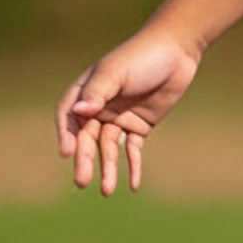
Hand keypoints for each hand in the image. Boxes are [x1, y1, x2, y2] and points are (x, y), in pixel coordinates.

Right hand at [54, 27, 201, 195]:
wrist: (177, 52)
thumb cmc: (142, 57)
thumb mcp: (117, 72)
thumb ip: (98, 92)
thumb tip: (79, 112)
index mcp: (87, 91)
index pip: (68, 117)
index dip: (66, 134)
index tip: (67, 152)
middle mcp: (99, 107)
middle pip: (87, 137)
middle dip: (85, 159)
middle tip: (82, 181)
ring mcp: (119, 117)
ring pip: (109, 148)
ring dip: (108, 168)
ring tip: (107, 191)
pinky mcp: (140, 125)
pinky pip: (133, 149)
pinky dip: (132, 166)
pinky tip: (133, 184)